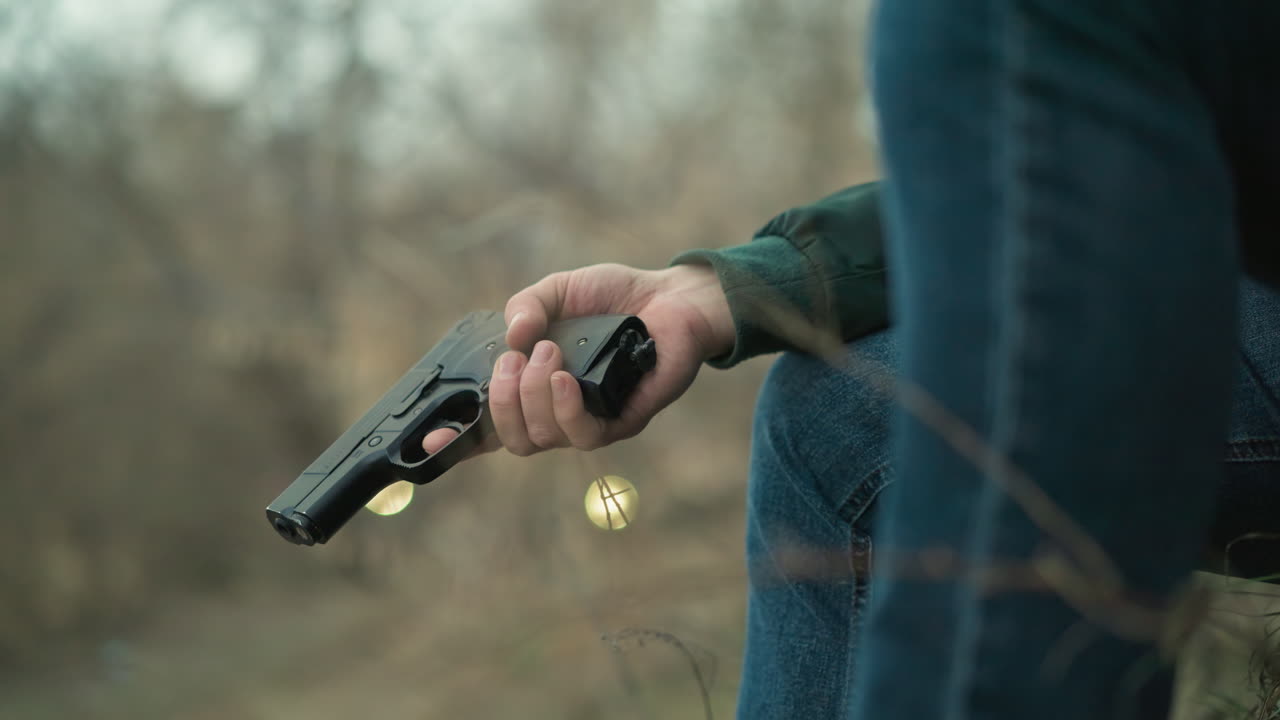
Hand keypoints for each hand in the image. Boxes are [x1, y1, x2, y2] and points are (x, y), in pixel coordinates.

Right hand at [422, 263, 732, 456]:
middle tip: (516, 358)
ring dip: (532, 395)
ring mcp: (587, 422)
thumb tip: (511, 336)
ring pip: (540, 439)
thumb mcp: (558, 290)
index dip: (454, 440)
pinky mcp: (621, 423)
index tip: (429, 437)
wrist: (671, 297)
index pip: (488, 426)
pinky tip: (565, 379)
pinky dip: (564, 408)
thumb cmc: (614, 297)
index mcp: (532, 387)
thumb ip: (526, 306)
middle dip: (499, 401)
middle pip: (510, 439)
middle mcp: (555, 412)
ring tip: (549, 353)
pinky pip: (583, 437)